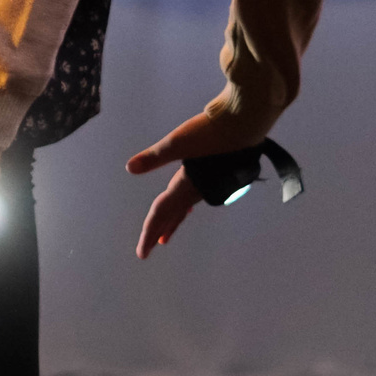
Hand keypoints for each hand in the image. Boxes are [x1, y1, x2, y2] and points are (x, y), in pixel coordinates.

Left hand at [126, 106, 257, 258]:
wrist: (245, 122)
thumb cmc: (212, 132)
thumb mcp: (178, 142)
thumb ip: (155, 157)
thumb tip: (130, 167)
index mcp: (187, 186)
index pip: (162, 212)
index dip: (150, 232)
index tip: (142, 253)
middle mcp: (197, 189)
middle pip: (172, 215)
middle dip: (158, 232)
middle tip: (146, 250)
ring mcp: (207, 183)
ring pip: (183, 208)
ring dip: (172, 222)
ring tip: (164, 237)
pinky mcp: (214, 174)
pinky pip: (193, 197)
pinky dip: (184, 206)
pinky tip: (185, 203)